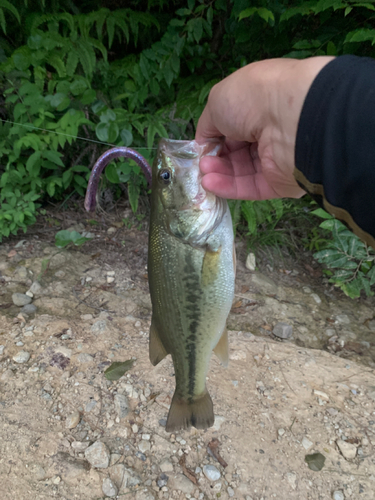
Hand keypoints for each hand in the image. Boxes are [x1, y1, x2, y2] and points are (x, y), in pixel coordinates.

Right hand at [195, 57, 333, 199]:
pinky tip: (210, 183)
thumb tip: (203, 142)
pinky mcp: (278, 182)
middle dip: (214, 157)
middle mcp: (269, 131)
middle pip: (235, 151)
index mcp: (259, 105)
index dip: (214, 137)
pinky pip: (250, 187)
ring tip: (204, 172)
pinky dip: (228, 186)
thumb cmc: (253, 99)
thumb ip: (208, 124)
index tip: (201, 146)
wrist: (290, 119)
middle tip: (201, 162)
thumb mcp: (218, 101)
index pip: (232, 126)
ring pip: (241, 171)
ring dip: (218, 172)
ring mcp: (274, 158)